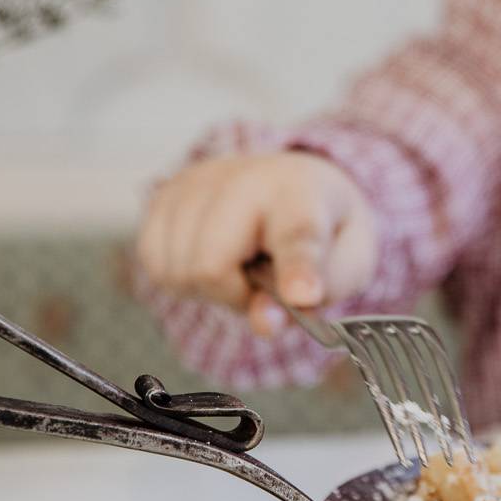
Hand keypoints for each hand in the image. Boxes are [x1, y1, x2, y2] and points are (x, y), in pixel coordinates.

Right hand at [135, 152, 378, 337]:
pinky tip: (211, 258)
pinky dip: (181, 276)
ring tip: (239, 264)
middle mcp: (243, 177)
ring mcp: (196, 182)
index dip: (297, 270)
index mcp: (302, 193)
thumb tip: (264, 322)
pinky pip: (153, 262)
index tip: (304, 295)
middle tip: (260, 283)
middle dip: (234, 295)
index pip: (296, 234)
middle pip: (211, 266)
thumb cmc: (323, 229)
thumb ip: (317, 296)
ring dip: (208, 288)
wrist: (295, 184)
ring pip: (176, 271)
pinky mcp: (164, 193)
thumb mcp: (347, 265)